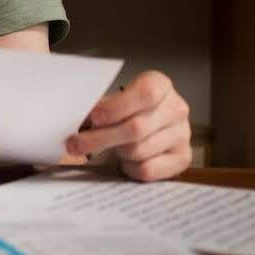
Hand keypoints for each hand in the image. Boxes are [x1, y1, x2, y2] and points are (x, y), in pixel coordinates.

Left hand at [65, 70, 192, 181]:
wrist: (148, 124)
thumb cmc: (124, 109)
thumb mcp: (113, 100)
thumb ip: (98, 108)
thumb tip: (71, 121)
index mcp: (160, 85)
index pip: (145, 93)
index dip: (117, 107)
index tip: (93, 118)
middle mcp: (176, 108)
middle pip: (136, 128)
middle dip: (100, 138)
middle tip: (74, 144)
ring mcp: (183, 134)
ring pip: (139, 150)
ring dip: (115, 152)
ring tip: (109, 148)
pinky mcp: (183, 158)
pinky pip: (148, 170)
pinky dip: (129, 168)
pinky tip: (125, 160)